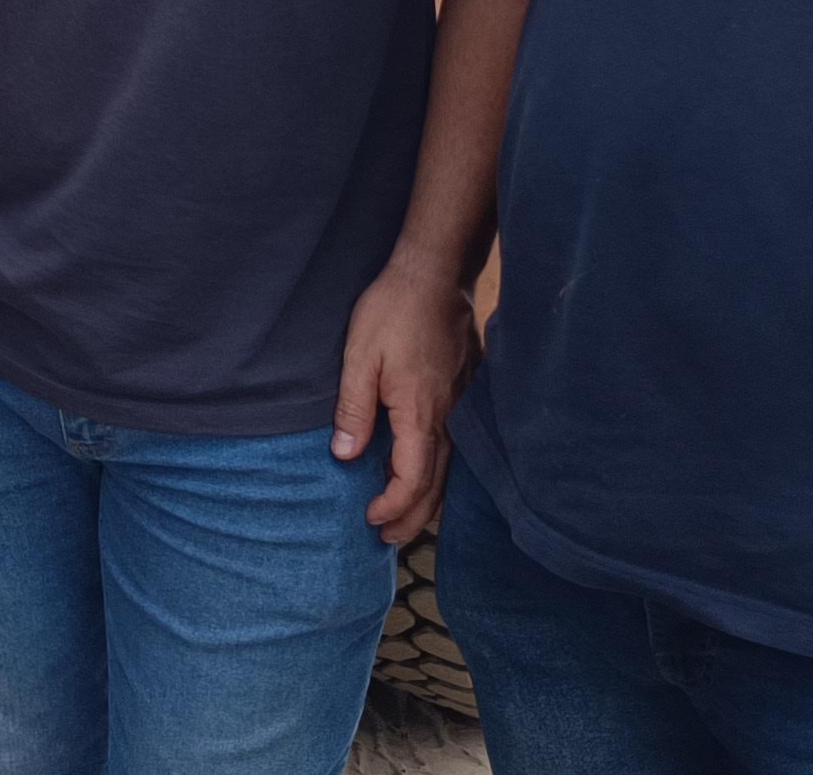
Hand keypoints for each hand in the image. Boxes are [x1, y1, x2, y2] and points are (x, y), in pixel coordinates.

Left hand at [333, 264, 472, 542]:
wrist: (434, 274)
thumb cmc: (394, 311)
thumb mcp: (360, 356)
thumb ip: (353, 410)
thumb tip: (344, 456)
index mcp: (421, 413)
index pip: (412, 479)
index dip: (393, 505)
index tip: (370, 519)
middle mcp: (450, 417)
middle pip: (437, 485)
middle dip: (412, 517)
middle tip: (387, 538)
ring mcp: (463, 406)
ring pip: (452, 471)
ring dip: (429, 500)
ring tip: (406, 519)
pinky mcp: (467, 393)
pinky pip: (459, 449)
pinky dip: (442, 474)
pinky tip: (429, 477)